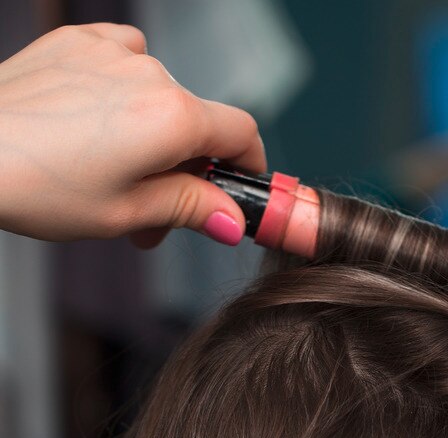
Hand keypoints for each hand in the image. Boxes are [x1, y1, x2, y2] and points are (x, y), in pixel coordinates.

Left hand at [0, 24, 265, 246]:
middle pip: (197, 122)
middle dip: (185, 168)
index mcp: (173, 119)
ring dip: (152, 133)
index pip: (242, 133)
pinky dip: (124, 88)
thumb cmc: (33, 185)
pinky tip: (96, 117)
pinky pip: (125, 58)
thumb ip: (190, 208)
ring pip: (160, 95)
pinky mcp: (78, 41)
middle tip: (153, 214)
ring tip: (113, 170)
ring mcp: (112, 52)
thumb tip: (231, 219)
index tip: (237, 187)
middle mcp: (152, 75)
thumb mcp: (125, 213)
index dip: (248, 165)